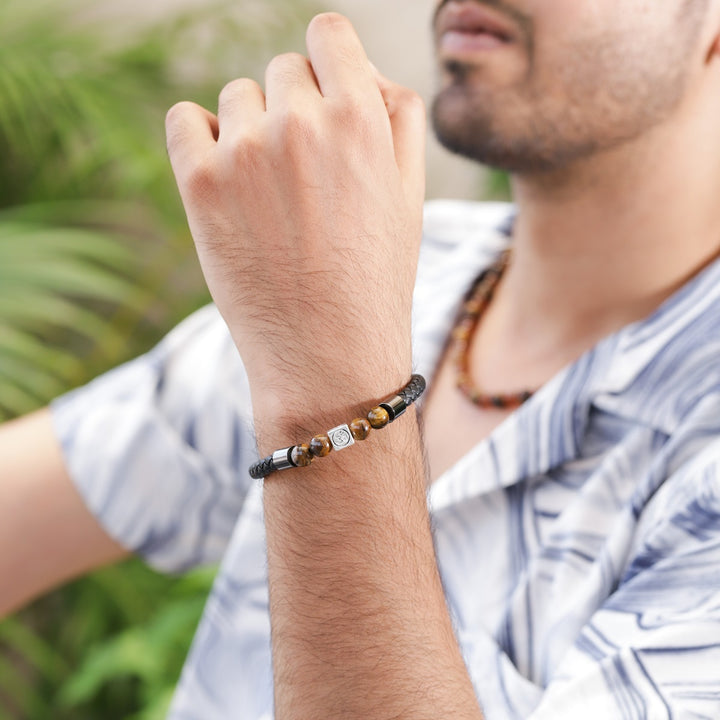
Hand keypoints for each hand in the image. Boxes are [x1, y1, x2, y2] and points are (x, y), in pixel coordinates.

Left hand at [165, 13, 425, 417]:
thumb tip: (360, 69)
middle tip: (305, 175)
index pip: (329, 33)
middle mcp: (301, 121)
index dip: (328, 60)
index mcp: (361, 117)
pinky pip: (185, 118)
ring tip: (273, 197)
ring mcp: (245, 150)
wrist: (327, 354)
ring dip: (252, 129)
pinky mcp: (199, 182)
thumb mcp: (411, 193)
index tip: (324, 92)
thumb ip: (397, 115)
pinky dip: (201, 138)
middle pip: (283, 70)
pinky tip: (228, 182)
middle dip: (295, 109)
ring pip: (237, 96)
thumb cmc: (374, 277)